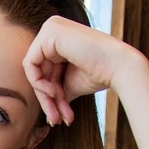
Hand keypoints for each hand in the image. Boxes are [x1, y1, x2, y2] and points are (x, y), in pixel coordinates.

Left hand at [22, 15, 143, 125]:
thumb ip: (54, 90)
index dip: (49, 95)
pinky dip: (38, 83)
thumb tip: (48, 114)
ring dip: (45, 96)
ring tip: (58, 113)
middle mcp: (52, 28)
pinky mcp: (49, 32)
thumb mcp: (69, 83)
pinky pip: (30, 63)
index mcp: (58, 37)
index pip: (43, 69)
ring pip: (33, 70)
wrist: (119, 67)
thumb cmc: (99, 74)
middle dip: (47, 99)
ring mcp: (50, 27)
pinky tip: (53, 93)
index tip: (59, 115)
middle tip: (56, 120)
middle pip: (38, 71)